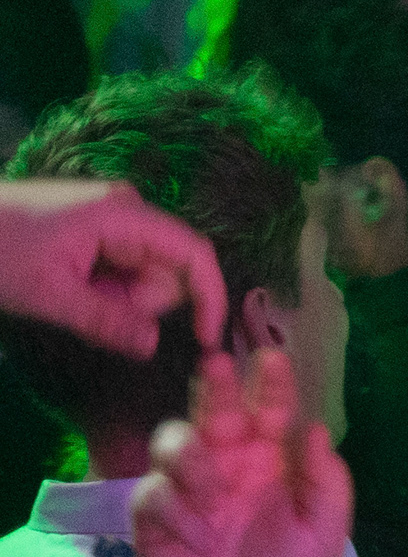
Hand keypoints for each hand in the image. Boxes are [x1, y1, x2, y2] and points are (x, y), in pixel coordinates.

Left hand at [0, 179, 227, 357]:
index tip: (205, 340)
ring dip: (116, 299)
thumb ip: (105, 321)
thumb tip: (152, 346)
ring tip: (68, 297)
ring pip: (143, 274)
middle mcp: (127, 210)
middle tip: (88, 309)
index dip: (210, 298)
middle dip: (138, 302)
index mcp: (123, 214)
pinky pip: (121, 269)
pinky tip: (67, 287)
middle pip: (168, 269)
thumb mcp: (47, 294)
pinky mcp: (96, 229)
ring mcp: (111, 218)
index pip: (194, 254)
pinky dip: (102, 290)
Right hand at [132, 349, 349, 556]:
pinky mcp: (154, 514)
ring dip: (191, 459)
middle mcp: (226, 460)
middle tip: (217, 363)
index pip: (270, 410)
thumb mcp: (323, 530)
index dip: (270, 384)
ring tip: (214, 496)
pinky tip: (200, 539)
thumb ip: (325, 482)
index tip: (274, 358)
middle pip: (214, 409)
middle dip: (215, 385)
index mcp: (270, 458)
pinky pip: (153, 492)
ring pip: (173, 439)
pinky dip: (177, 512)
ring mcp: (187, 485)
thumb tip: (317, 429)